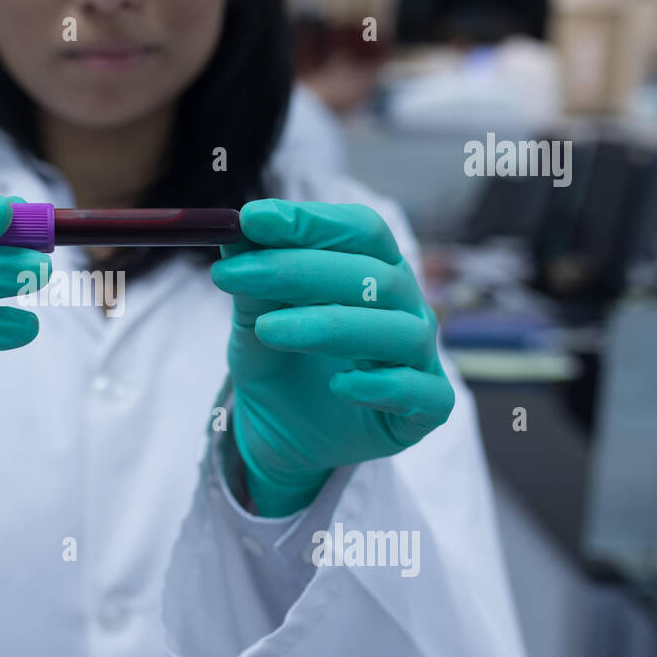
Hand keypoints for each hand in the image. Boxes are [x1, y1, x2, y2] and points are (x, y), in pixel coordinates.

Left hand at [210, 199, 453, 516]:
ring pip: (398, 331)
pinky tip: (339, 385)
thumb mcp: (253, 321)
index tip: (252, 219)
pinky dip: (382, 386)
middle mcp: (404, 308)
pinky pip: (421, 393)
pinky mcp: (424, 412)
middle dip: (299, 269)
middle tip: (236, 274)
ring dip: (330, 325)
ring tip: (266, 329)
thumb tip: (232, 234)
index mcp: (374, 270)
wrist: (283, 436)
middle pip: (373, 276)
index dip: (310, 221)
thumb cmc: (278, 365)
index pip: (360, 230)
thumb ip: (252, 283)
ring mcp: (419, 359)